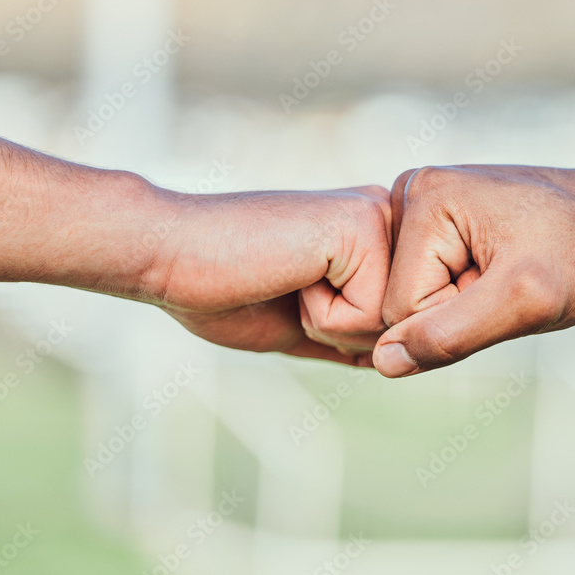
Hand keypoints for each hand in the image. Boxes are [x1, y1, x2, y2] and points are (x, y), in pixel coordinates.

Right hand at [143, 186, 391, 366]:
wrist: (169, 256)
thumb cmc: (223, 290)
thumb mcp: (301, 324)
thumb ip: (349, 337)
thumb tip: (393, 360)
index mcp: (370, 233)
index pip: (398, 320)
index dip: (343, 336)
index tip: (291, 294)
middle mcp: (383, 215)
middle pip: (404, 324)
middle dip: (344, 333)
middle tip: (289, 290)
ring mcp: (377, 216)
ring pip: (393, 323)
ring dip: (332, 327)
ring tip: (289, 281)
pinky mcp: (362, 226)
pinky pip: (372, 315)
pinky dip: (324, 318)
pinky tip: (290, 277)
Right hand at [373, 165, 574, 376]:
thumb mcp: (525, 301)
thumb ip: (451, 335)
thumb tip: (383, 362)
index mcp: (421, 197)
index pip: (399, 308)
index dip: (456, 320)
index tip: (505, 289)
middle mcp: (409, 192)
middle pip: (398, 301)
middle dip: (455, 309)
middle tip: (507, 281)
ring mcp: (418, 205)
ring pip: (411, 296)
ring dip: (460, 303)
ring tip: (504, 272)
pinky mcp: (431, 221)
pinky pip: (425, 282)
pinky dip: (462, 290)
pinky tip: (496, 268)